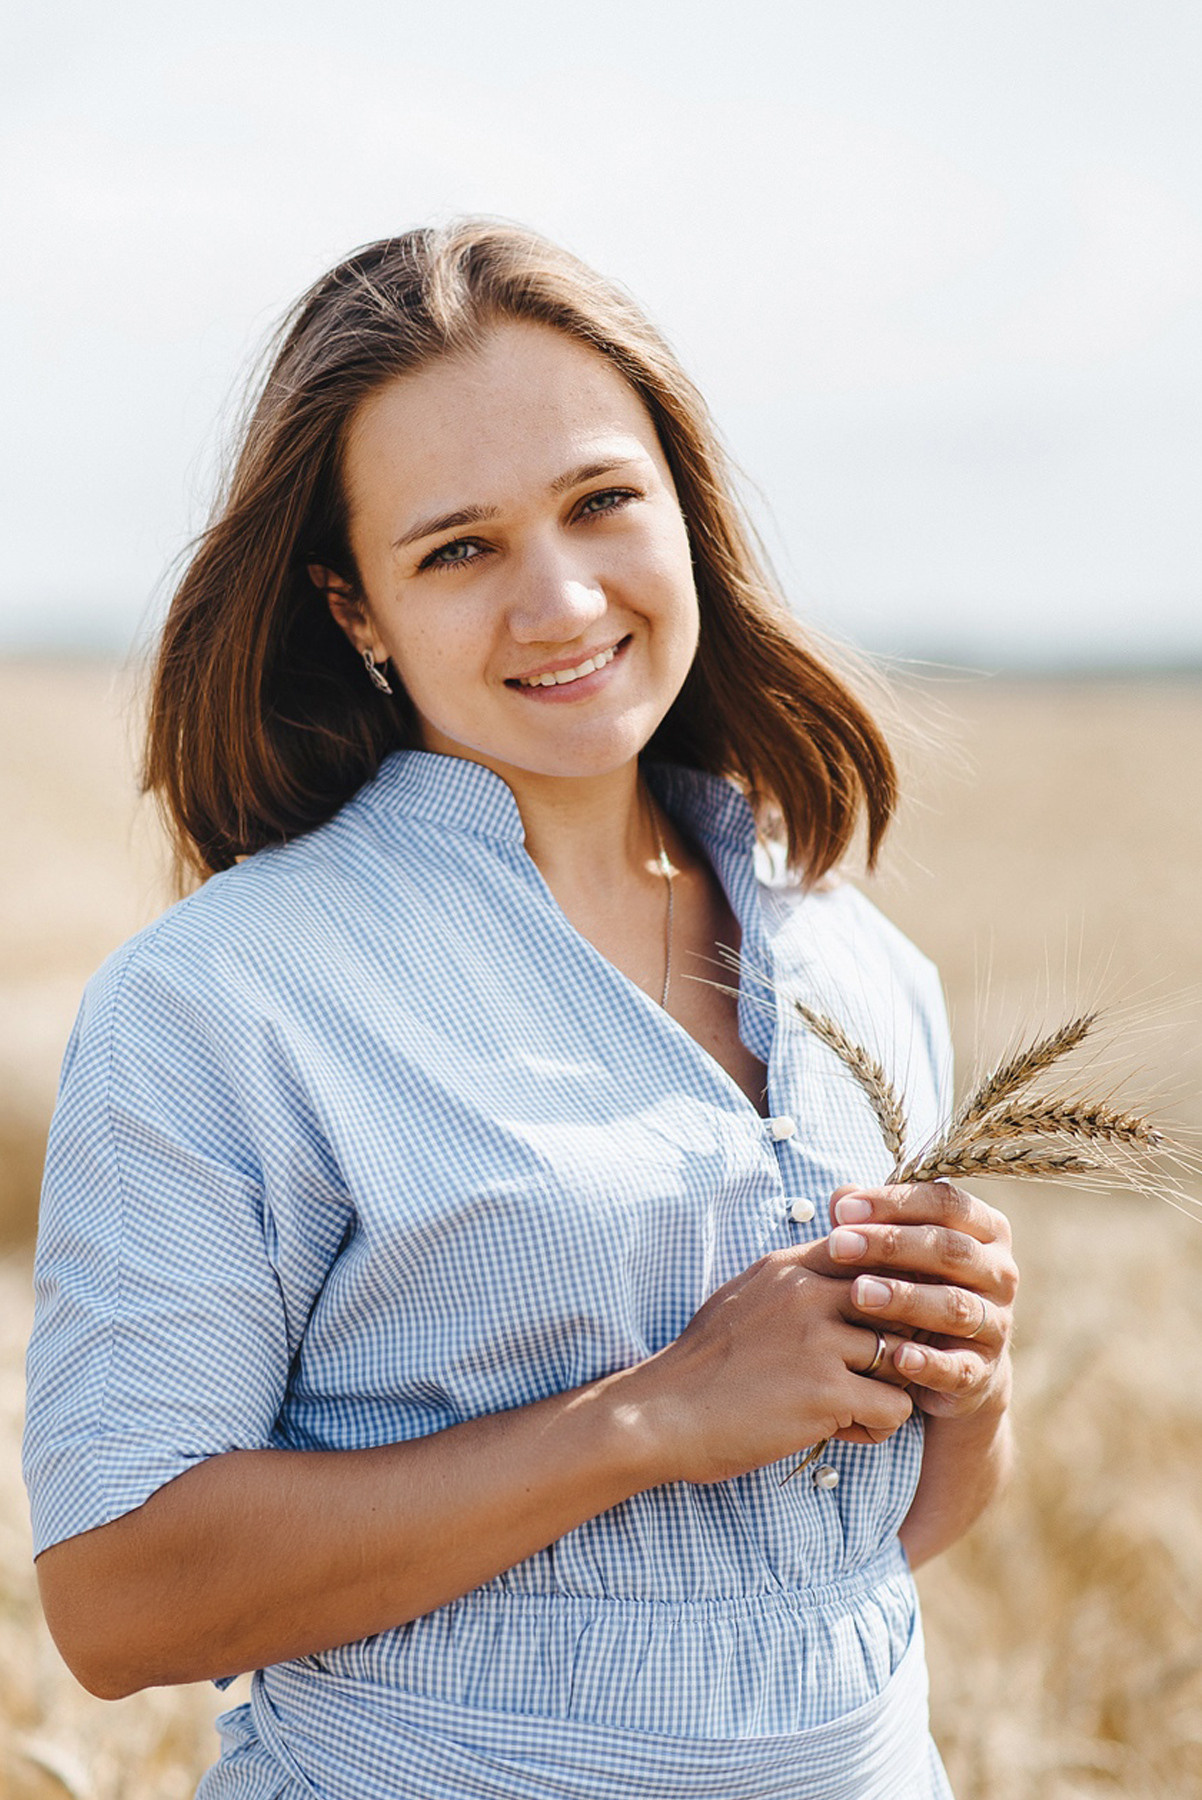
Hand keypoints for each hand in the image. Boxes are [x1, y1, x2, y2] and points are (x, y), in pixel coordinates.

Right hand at [637, 1246, 914, 1484]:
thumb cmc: (705, 1363)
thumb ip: (797, 1280)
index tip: (880, 1324)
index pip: (875, 1255)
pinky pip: (896, 1407)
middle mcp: (809, 1293)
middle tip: (871, 1373)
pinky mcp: (828, 1392)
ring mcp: (820, 1341)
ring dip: (886, 1389)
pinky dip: (877, 1426)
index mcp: (791, 1267)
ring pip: (905, 1359)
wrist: (663, 1413)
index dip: (892, 1293)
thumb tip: (846, 1272)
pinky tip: (841, 1431)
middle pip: (901, 1306)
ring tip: (850, 1408)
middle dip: (899, 1342)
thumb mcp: (748, 1296)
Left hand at [817, 1181, 1017, 1420]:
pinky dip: (931, 1364)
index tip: (843, 1209)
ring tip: (859, 1294)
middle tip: (838, 1246)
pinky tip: (898, 1357)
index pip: (946, 1203)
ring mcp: (996, 1323)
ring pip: (955, 1305)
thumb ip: (870, 1223)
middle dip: (890, 1244)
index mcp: (985, 1230)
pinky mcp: (984, 1371)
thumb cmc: (914, 1285)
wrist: (947, 1364)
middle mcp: (999, 1272)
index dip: (895, 1202)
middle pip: (950, 1249)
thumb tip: (842, 1194)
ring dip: (906, 1298)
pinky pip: (960, 1367)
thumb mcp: (894, 1252)